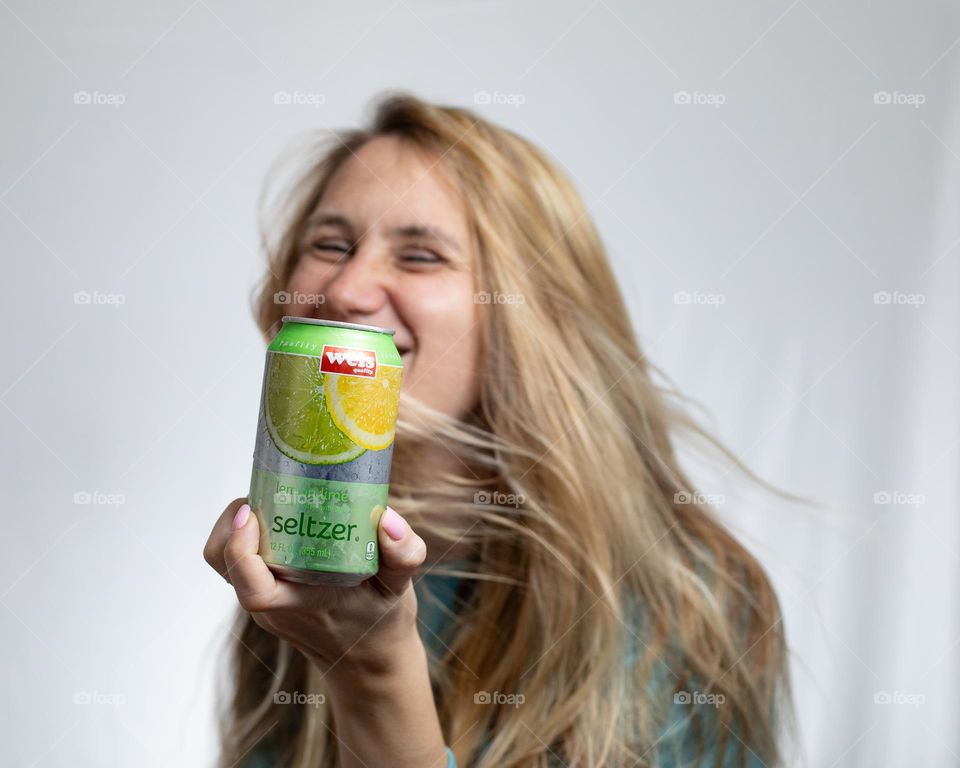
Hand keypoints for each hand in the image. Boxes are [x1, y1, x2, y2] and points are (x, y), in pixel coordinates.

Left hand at [203, 497, 427, 679]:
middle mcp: (272, 604)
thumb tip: (389, 519)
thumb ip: (403, 555)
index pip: (249, 584)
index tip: (251, 512)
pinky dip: (246, 536)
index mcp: (296, 605)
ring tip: (272, 499)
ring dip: (235, 527)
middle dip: (234, 520)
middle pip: (223, 561)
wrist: (369, 663)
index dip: (239, 547)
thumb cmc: (382, 624)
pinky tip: (280, 516)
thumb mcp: (400, 589)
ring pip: (225, 560)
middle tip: (269, 490)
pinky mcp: (266, 594)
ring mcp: (265, 600)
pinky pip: (240, 562)